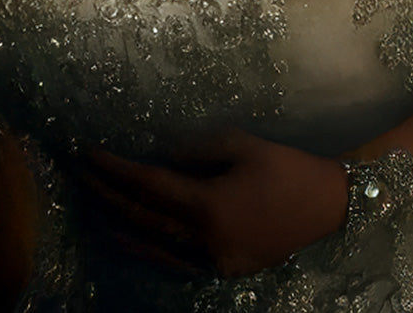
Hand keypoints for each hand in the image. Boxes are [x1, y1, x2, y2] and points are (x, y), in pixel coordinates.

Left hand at [77, 128, 348, 278]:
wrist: (330, 206)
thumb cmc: (287, 167)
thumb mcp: (242, 144)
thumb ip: (197, 148)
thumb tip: (162, 152)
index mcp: (209, 207)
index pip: (149, 187)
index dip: (116, 170)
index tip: (90, 154)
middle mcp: (206, 241)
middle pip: (144, 220)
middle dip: (109, 197)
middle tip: (82, 175)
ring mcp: (215, 261)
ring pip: (156, 248)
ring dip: (121, 228)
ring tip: (93, 210)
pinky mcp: (226, 269)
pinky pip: (177, 261)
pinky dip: (151, 249)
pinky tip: (134, 239)